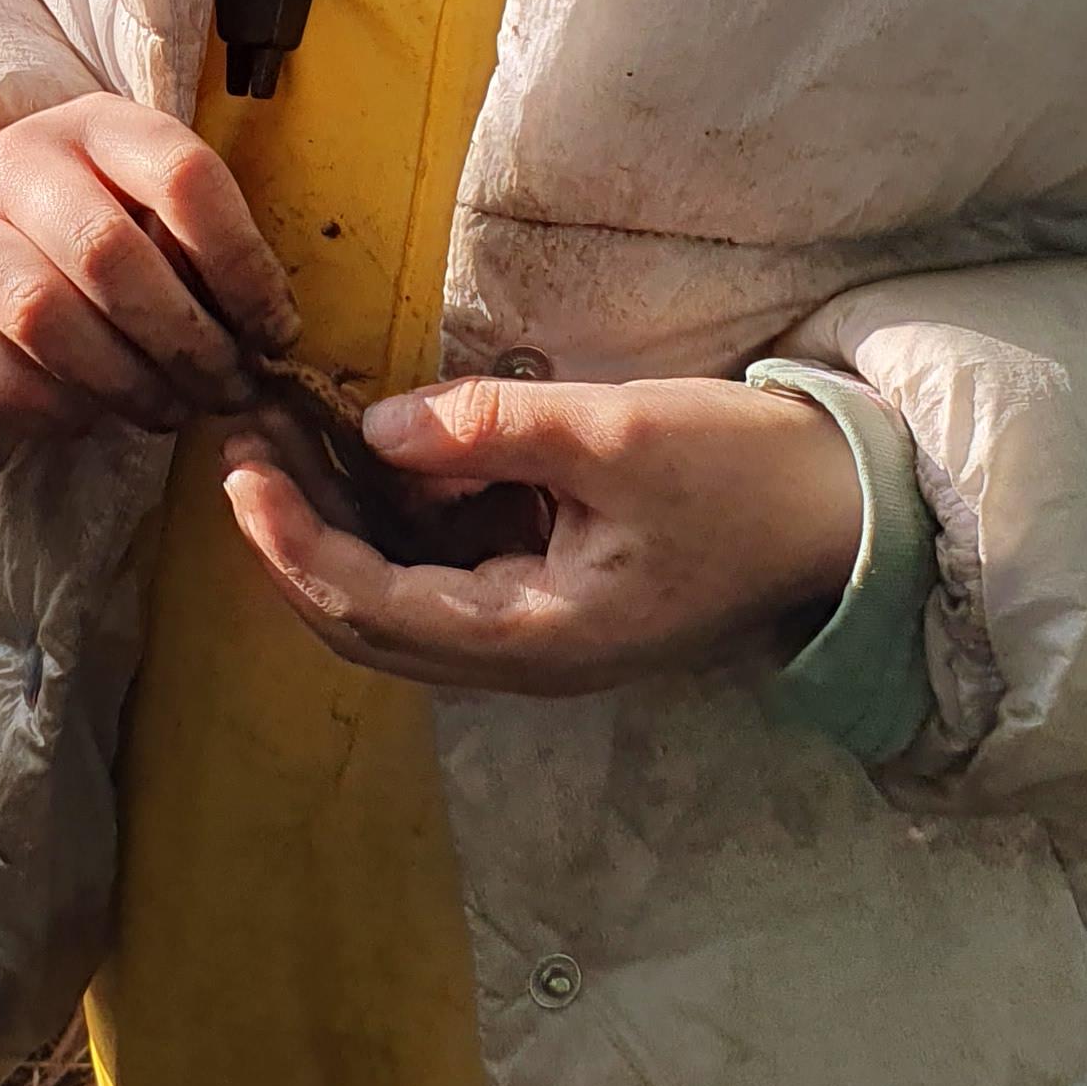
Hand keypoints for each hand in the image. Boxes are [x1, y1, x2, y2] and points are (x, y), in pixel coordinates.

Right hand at [0, 96, 300, 444]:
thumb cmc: (93, 209)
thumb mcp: (149, 192)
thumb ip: (205, 244)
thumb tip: (268, 338)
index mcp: (98, 123)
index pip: (183, 177)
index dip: (243, 264)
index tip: (274, 331)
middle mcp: (17, 163)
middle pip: (109, 255)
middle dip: (185, 342)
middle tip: (226, 388)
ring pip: (46, 319)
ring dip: (127, 385)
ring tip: (171, 409)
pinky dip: (61, 412)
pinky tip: (98, 412)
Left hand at [220, 371, 864, 697]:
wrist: (848, 508)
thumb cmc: (744, 473)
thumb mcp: (617, 434)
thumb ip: (491, 430)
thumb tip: (374, 429)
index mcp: (539, 638)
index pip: (374, 609)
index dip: (293, 546)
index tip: (239, 472)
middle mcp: (523, 655)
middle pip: (365, 622)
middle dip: (289, 539)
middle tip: (238, 445)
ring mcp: (534, 630)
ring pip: (394, 600)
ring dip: (330, 529)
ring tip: (278, 440)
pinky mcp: (546, 593)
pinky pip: (437, 571)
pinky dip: (385, 521)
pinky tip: (361, 453)